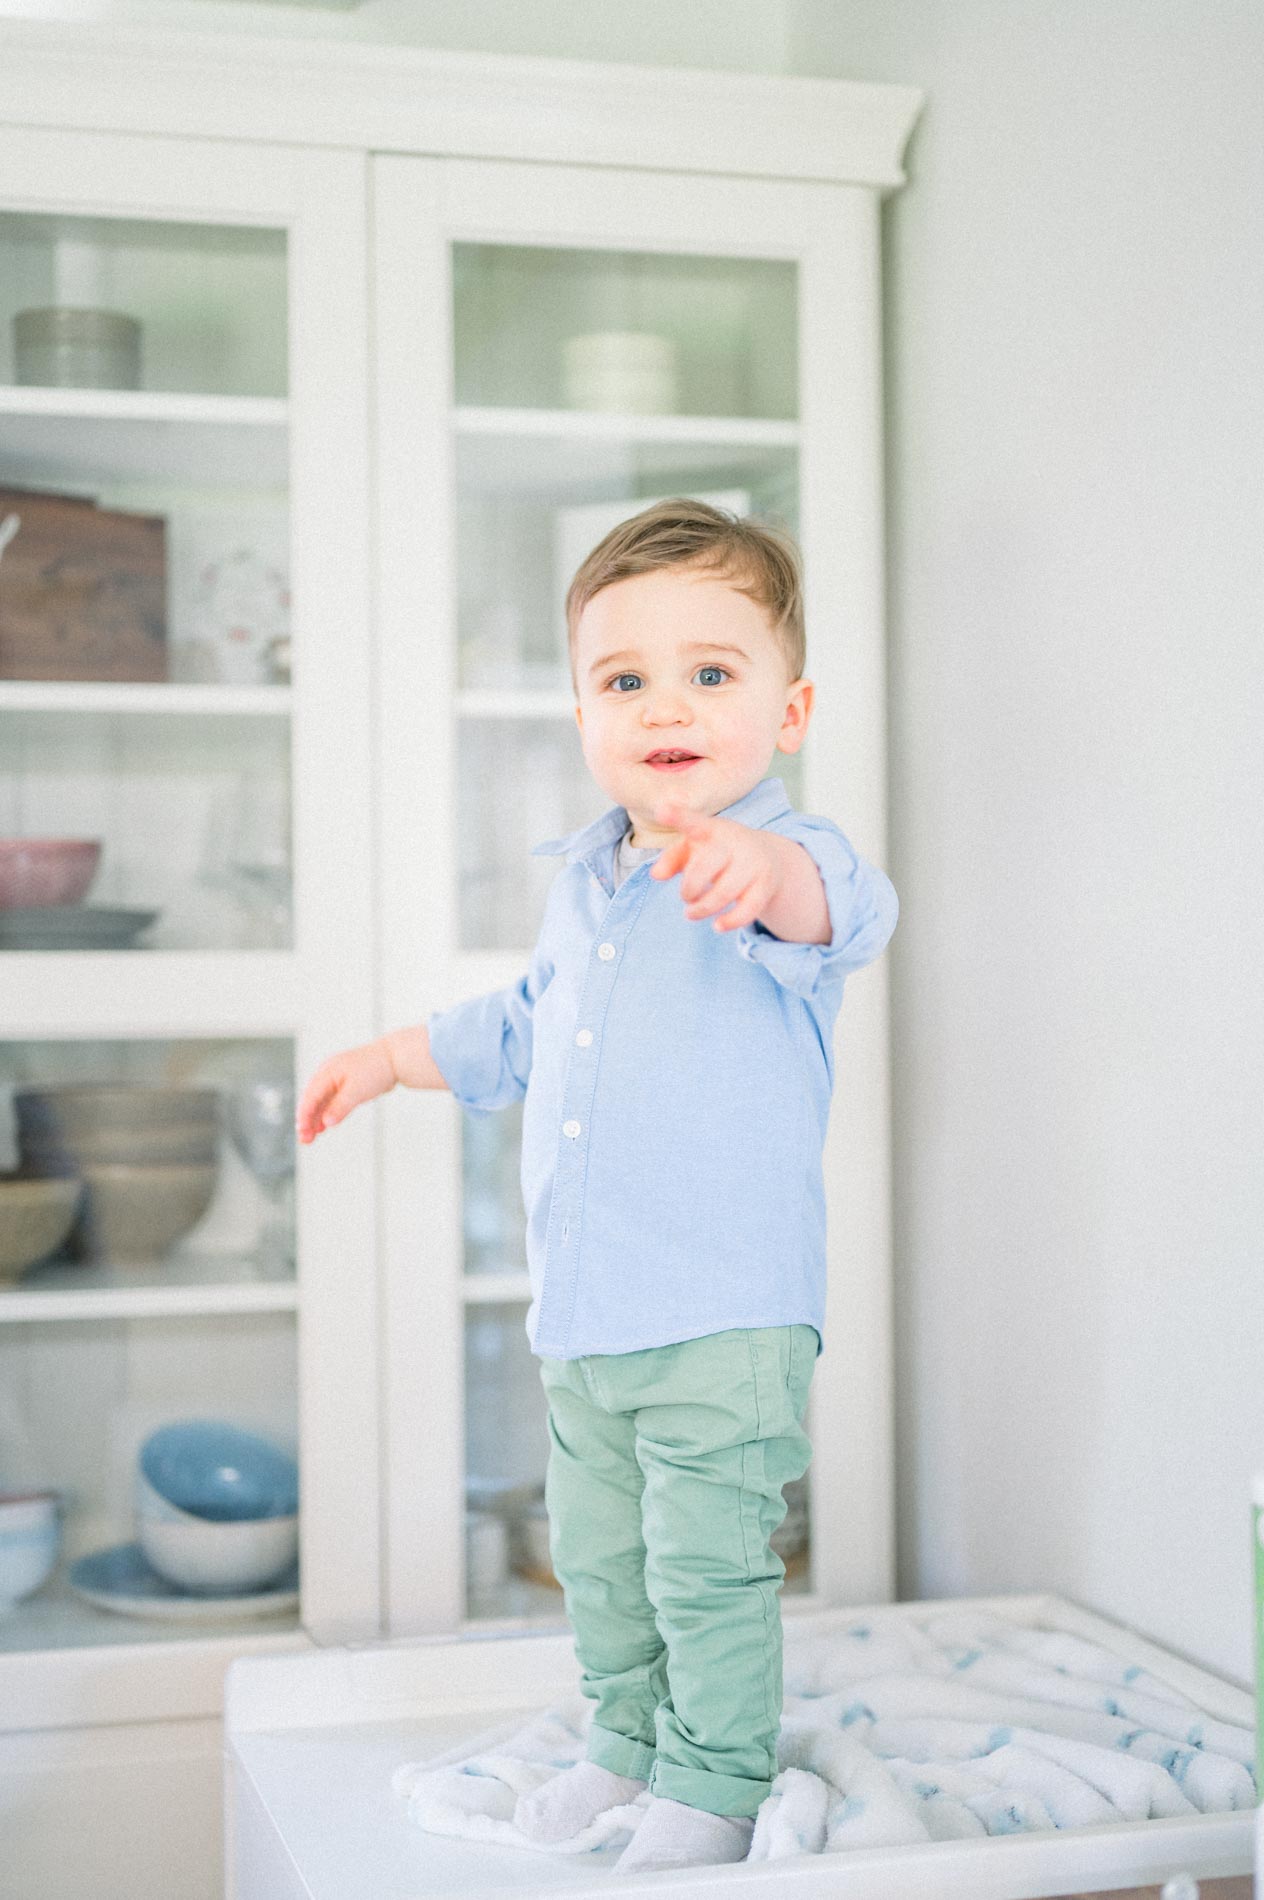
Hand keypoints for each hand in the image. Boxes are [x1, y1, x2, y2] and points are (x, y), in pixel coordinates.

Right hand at [295, 1038, 395, 1143]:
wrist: (395, 1058)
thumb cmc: (376, 1069)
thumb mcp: (357, 1090)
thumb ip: (340, 1107)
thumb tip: (326, 1122)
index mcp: (327, 1072)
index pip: (309, 1097)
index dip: (304, 1115)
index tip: (302, 1131)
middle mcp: (328, 1075)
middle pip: (311, 1100)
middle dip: (306, 1120)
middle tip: (305, 1140)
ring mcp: (336, 1080)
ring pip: (320, 1102)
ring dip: (315, 1119)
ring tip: (310, 1137)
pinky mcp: (345, 1085)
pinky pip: (330, 1101)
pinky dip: (326, 1114)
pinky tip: (323, 1126)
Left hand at [648, 800, 784, 932]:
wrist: (768, 856)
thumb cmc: (719, 852)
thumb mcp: (694, 849)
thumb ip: (672, 858)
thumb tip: (656, 875)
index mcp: (712, 829)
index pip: (694, 822)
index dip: (677, 817)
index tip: (661, 809)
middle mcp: (735, 841)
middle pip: (705, 868)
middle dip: (689, 889)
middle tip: (685, 896)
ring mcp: (753, 863)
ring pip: (724, 893)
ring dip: (702, 908)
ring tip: (691, 913)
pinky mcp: (765, 884)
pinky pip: (748, 908)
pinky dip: (731, 921)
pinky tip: (718, 926)